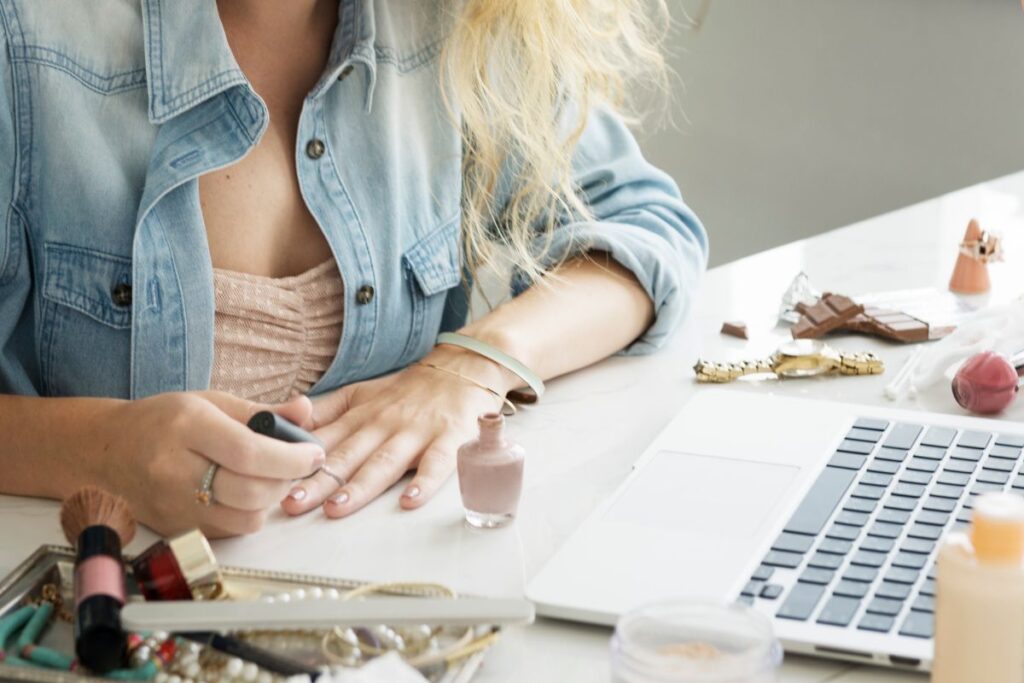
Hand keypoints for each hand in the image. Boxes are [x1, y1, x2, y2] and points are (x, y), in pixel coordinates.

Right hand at [97, 391, 324, 537]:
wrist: (104, 451)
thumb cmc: (162, 421)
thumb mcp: (211, 402)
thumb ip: (263, 411)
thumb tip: (306, 410)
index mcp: (187, 427)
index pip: (250, 453)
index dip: (291, 458)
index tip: (313, 454)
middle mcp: (175, 469)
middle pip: (251, 491)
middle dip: (286, 480)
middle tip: (295, 466)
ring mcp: (172, 505)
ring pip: (245, 518)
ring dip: (269, 501)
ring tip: (267, 479)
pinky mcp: (174, 528)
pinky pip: (229, 531)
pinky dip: (247, 514)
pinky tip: (242, 494)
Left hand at [281, 347, 515, 517]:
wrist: (463, 368)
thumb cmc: (409, 391)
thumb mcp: (361, 394)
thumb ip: (325, 413)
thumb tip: (283, 428)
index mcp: (360, 416)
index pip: (323, 441)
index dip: (295, 461)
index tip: (268, 479)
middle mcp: (384, 424)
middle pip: (347, 455)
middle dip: (317, 480)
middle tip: (291, 502)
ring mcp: (417, 432)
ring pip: (384, 462)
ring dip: (360, 486)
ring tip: (337, 507)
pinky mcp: (449, 439)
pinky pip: (437, 463)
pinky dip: (424, 482)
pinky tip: (410, 501)